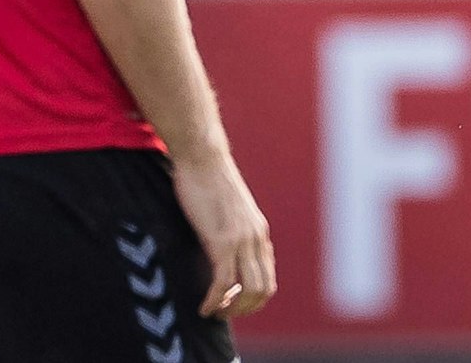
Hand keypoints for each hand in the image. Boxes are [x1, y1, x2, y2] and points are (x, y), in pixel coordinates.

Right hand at [170, 151, 276, 317]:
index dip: (253, 298)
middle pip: (263, 290)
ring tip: (214, 313)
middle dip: (244, 309)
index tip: (232, 303)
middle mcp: (256, 238)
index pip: (268, 277)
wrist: (202, 157)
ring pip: (248, 290)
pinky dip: (214, 301)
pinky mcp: (222, 240)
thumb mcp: (229, 209)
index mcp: (259, 232)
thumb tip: (223, 247)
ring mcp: (241, 240)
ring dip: (231, 309)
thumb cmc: (208, 179)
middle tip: (223, 313)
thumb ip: (233, 229)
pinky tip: (204, 307)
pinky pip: (223, 283)